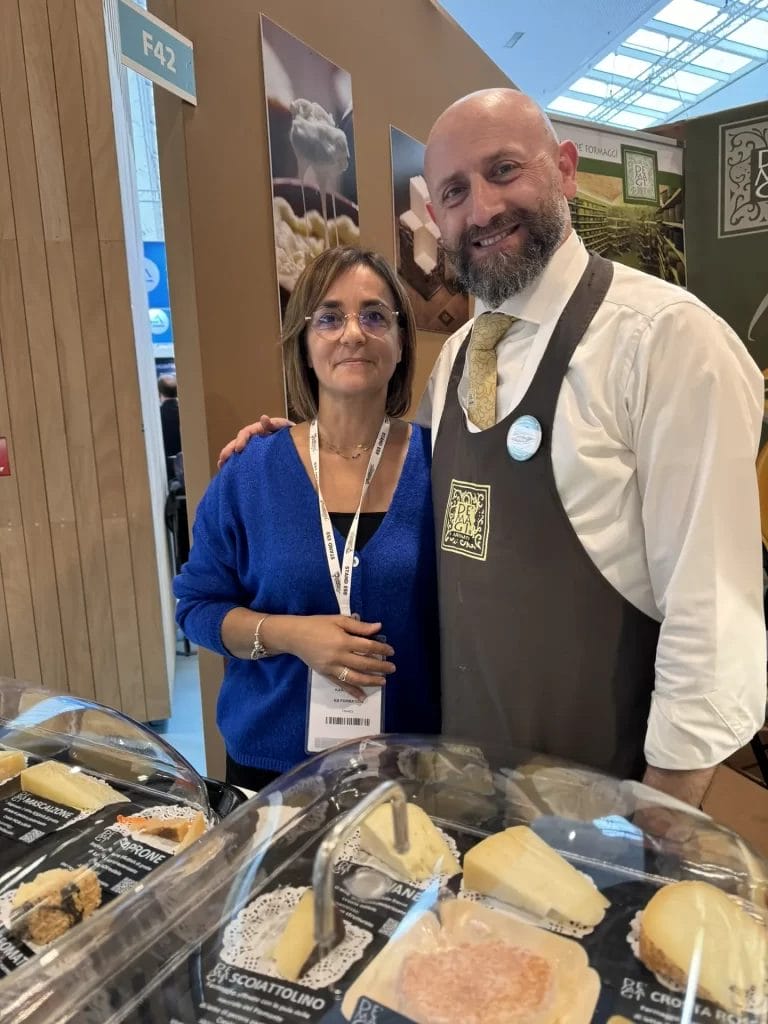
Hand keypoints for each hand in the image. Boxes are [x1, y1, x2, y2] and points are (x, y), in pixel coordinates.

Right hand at [217, 415, 293, 467]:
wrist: (304, 445)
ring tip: (221, 464)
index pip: (247, 432)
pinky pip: (244, 458)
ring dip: (228, 456)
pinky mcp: (257, 456)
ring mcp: (256, 447)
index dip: (241, 439)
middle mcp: (256, 437)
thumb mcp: (286, 429)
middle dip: (229, 449)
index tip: (238, 449)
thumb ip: (276, 425)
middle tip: (223, 459)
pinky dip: (235, 463)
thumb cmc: (294, 437)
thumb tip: (263, 418)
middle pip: (239, 441)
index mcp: (262, 430)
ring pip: (239, 450)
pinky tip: (227, 469)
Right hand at [276, 615, 394, 700]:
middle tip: (392, 668)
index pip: (367, 646)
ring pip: (355, 677)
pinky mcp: (325, 674)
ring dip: (371, 681)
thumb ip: (358, 626)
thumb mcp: (338, 620)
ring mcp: (331, 667)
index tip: (391, 651)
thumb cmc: (317, 624)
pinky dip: (352, 691)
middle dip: (380, 667)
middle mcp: (338, 656)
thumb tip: (378, 627)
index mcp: (342, 640)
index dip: (381, 649)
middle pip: (364, 664)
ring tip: (383, 682)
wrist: (294, 636)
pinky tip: (362, 696)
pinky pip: (341, 684)